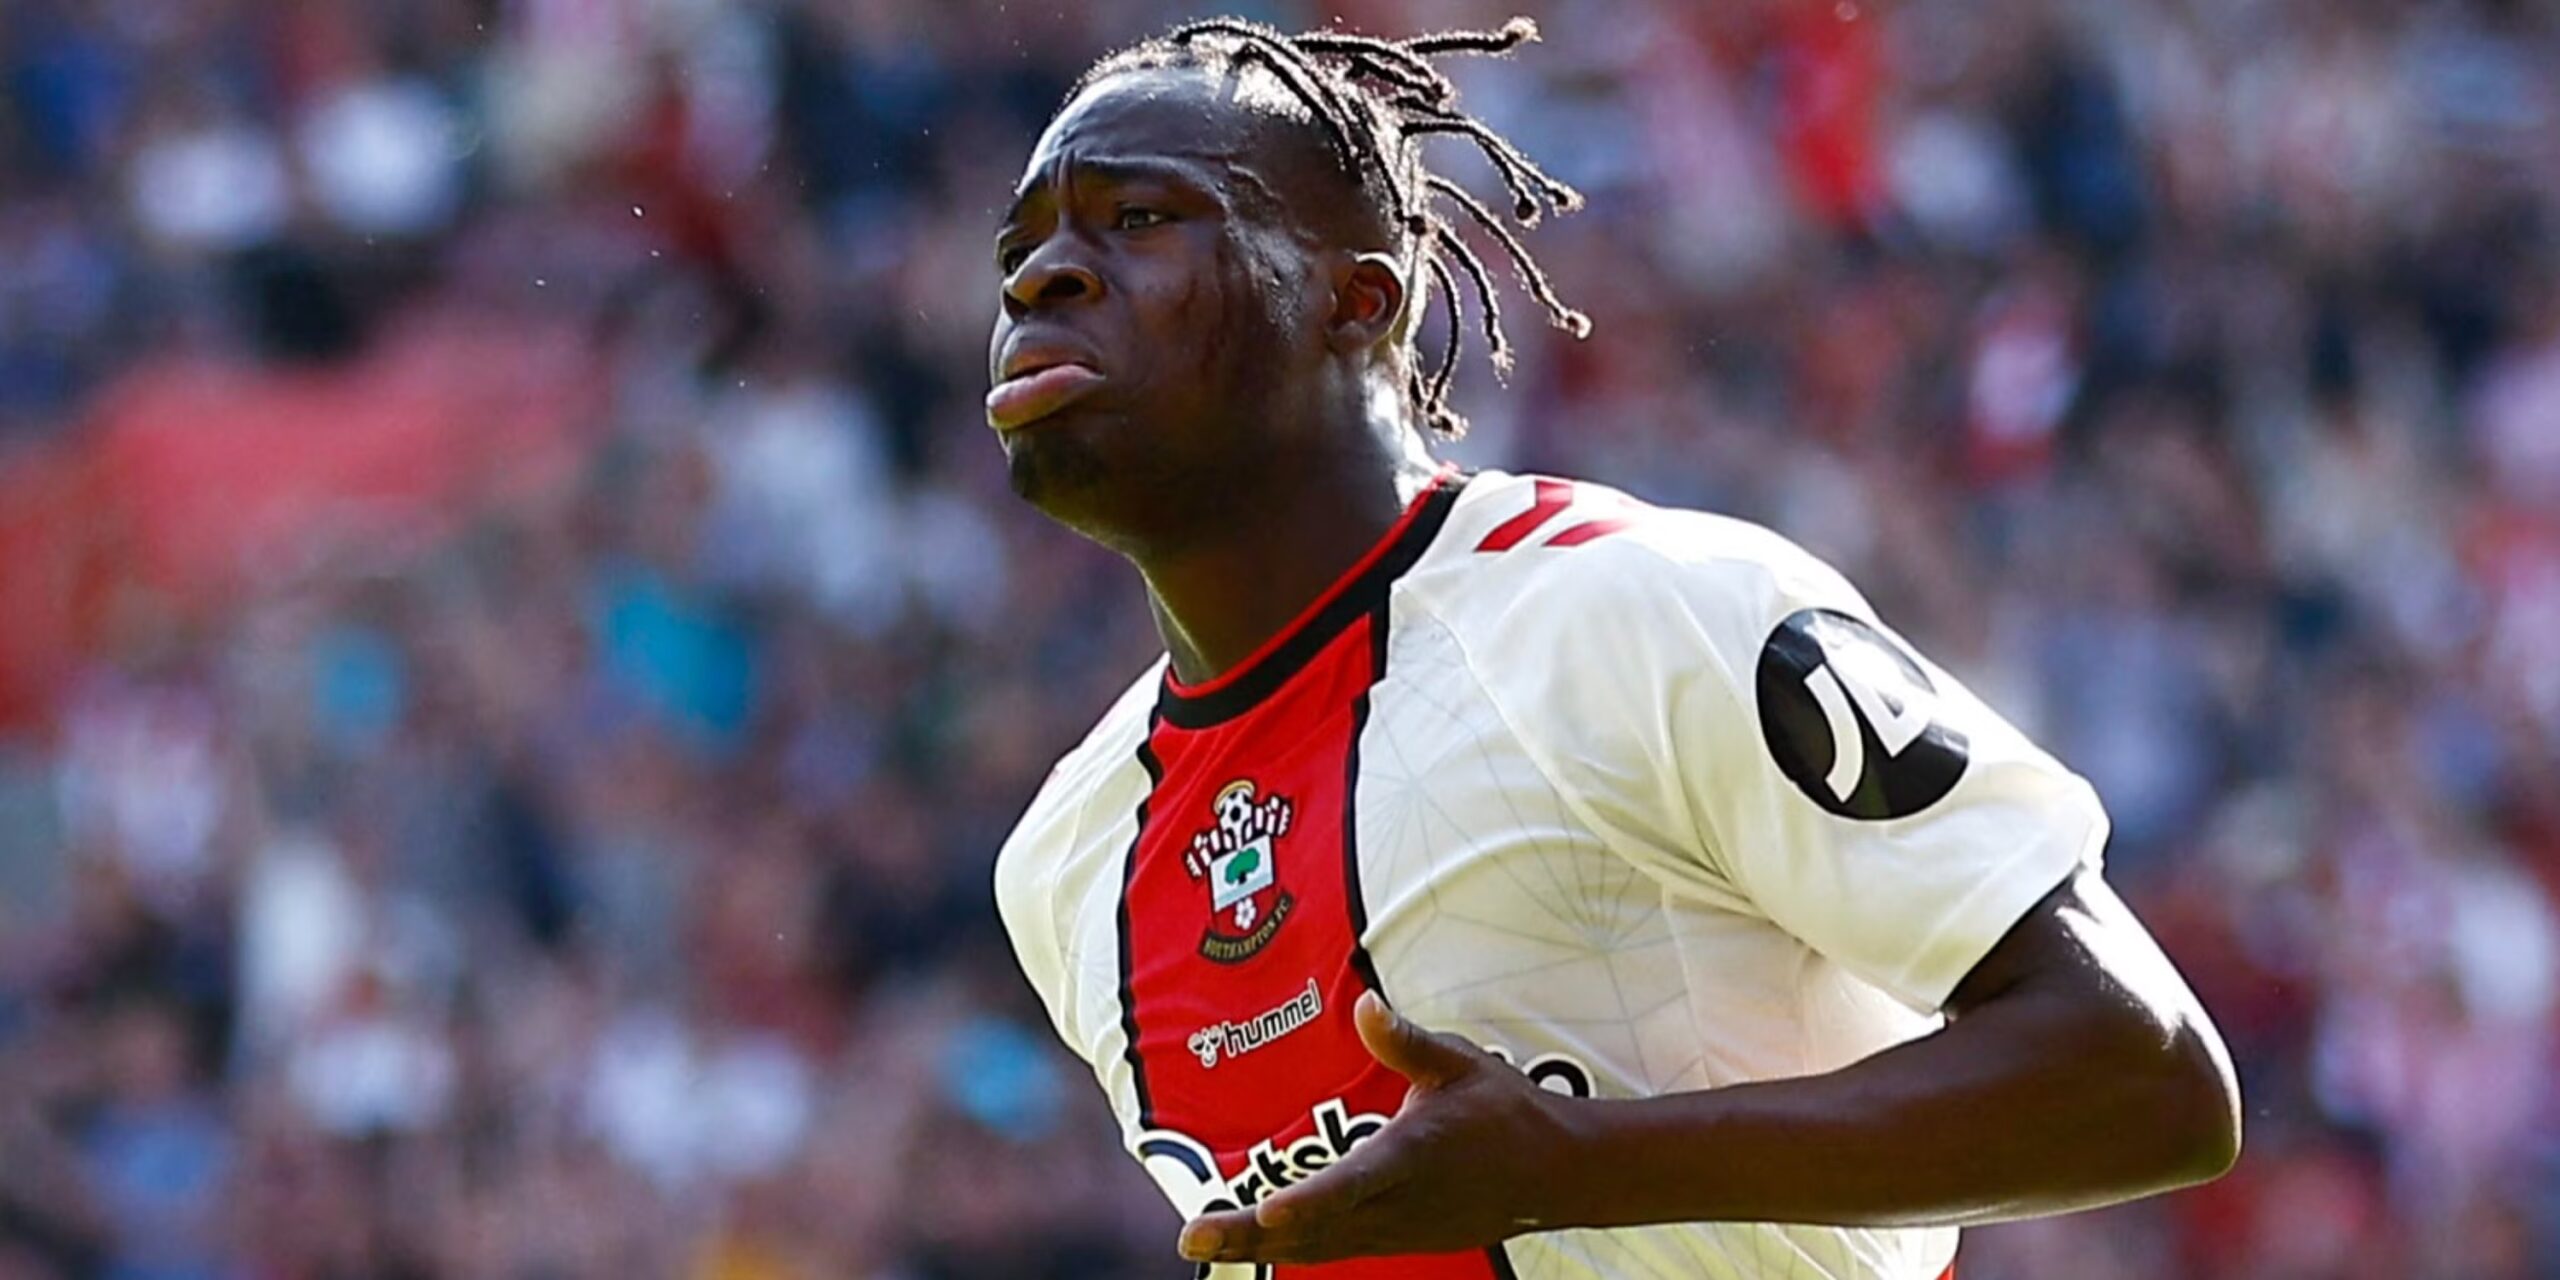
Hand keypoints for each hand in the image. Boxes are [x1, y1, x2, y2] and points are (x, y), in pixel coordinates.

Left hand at [1176, 991, 1587, 1264]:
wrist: (1555, 1174)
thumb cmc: (1503, 1110)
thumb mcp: (1460, 1064)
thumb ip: (1406, 1041)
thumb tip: (1363, 1005)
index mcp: (1415, 1154)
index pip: (1357, 1182)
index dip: (1313, 1200)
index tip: (1268, 1211)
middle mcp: (1402, 1203)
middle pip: (1318, 1228)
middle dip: (1251, 1236)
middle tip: (1190, 1237)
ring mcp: (1398, 1231)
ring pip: (1318, 1247)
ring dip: (1257, 1249)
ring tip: (1199, 1243)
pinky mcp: (1396, 1240)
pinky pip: (1332, 1250)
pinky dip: (1289, 1249)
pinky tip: (1247, 1244)